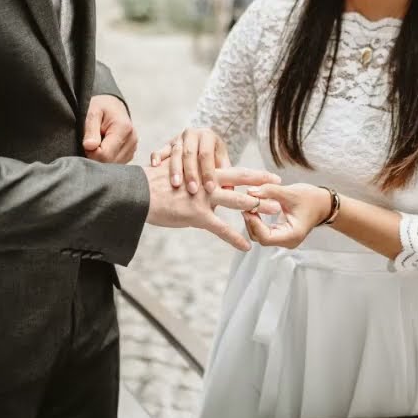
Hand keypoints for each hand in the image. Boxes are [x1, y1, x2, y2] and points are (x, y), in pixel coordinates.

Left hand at [84, 95, 137, 163]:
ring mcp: (133, 148)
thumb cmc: (101, 107)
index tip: (86, 143)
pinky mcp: (131, 153)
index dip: (91, 153)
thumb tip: (89, 146)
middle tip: (90, 144)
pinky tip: (104, 148)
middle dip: (96, 157)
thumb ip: (91, 129)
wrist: (113, 105)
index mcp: (124, 129)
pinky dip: (107, 160)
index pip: (105, 154)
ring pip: (113, 165)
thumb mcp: (93, 112)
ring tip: (98, 144)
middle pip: (110, 162)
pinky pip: (116, 164)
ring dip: (101, 159)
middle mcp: (132, 140)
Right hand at [142, 162, 280, 250]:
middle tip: (281, 188)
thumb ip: (192, 180)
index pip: (233, 171)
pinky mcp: (196, 214)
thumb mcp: (176, 175)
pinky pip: (220, 228)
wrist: (136, 193)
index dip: (253, 175)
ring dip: (258, 206)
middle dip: (263, 185)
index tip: (270, 177)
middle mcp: (206, 182)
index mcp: (202, 173)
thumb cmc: (152, 185)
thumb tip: (199, 184)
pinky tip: (246, 246)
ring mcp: (203, 197)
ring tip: (276, 211)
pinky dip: (234, 238)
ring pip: (237, 201)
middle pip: (240, 181)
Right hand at [149, 127, 230, 195]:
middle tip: (193, 190)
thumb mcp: (219, 163)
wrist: (197, 146)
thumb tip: (231, 191)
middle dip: (191, 173)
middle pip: (190, 153)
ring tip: (176, 185)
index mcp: (208, 136)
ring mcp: (178, 138)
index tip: (210, 188)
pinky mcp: (165, 145)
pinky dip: (157, 158)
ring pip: (175, 153)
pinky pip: (160, 151)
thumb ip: (225, 175)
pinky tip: (155, 167)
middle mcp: (192, 134)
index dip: (209, 172)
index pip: (207, 154)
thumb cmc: (211, 160)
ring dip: (175, 169)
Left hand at [240, 183, 331, 249]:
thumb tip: (250, 191)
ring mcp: (284, 239)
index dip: (254, 224)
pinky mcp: (281, 234)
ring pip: (260, 236)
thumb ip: (270, 191)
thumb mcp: (291, 192)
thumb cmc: (312, 199)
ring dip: (253, 221)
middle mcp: (288, 241)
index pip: (266, 237)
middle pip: (260, 238)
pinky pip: (264, 231)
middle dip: (251, 222)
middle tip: (245, 206)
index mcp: (293, 235)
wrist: (324, 203)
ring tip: (250, 205)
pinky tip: (255, 209)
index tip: (247, 209)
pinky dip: (258, 221)